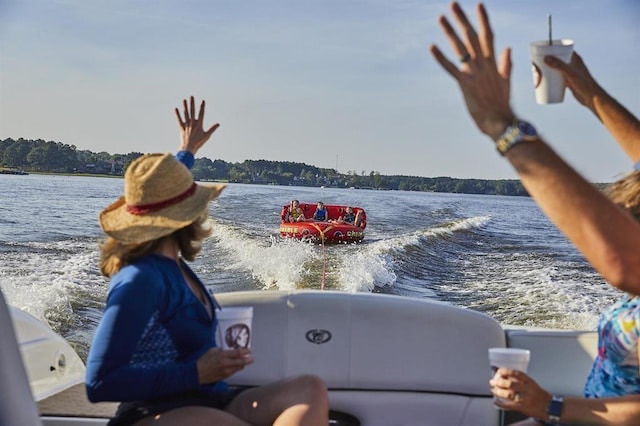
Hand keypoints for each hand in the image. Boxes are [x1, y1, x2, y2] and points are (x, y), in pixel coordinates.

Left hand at [175, 96, 219, 154]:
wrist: (189, 148)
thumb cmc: (199, 142)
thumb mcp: (207, 136)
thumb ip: (212, 129)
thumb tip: (218, 124)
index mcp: (199, 124)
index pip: (201, 113)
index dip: (202, 107)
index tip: (203, 101)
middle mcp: (192, 123)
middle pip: (192, 111)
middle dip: (192, 103)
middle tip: (191, 96)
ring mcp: (186, 125)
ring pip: (185, 114)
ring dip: (185, 106)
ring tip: (184, 100)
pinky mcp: (182, 127)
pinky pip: (179, 119)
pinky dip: (177, 114)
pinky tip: (176, 108)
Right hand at [196, 347, 253, 383]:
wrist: (197, 373)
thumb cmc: (203, 361)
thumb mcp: (212, 350)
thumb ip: (221, 350)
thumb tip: (227, 350)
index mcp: (223, 356)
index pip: (238, 353)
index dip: (246, 351)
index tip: (250, 350)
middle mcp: (226, 364)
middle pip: (241, 362)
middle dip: (248, 360)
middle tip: (252, 358)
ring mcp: (226, 372)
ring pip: (238, 368)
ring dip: (243, 365)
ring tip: (245, 362)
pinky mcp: (224, 377)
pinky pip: (233, 372)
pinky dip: (236, 369)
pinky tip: (236, 367)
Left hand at [429, 2, 513, 139]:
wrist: (499, 120)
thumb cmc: (501, 103)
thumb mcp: (505, 81)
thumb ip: (505, 64)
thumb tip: (508, 48)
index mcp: (492, 62)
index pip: (488, 35)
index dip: (483, 19)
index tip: (479, 4)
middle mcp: (483, 64)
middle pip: (472, 36)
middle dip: (462, 19)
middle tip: (453, 3)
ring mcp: (474, 73)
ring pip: (461, 48)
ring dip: (450, 32)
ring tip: (441, 18)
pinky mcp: (465, 84)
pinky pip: (451, 68)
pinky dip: (441, 58)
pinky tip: (432, 47)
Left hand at [489, 368, 550, 418]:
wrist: (548, 406)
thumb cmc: (538, 394)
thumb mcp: (531, 383)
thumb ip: (519, 380)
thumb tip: (504, 375)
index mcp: (529, 381)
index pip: (517, 374)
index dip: (507, 371)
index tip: (499, 370)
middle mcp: (527, 389)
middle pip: (511, 384)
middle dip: (499, 382)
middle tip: (492, 381)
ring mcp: (525, 399)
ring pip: (509, 394)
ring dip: (498, 392)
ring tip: (493, 390)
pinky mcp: (522, 407)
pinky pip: (509, 406)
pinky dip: (501, 404)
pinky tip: (496, 402)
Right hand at [544, 52, 604, 111]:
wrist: (592, 97)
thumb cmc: (583, 83)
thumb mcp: (570, 73)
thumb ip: (559, 65)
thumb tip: (545, 58)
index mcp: (575, 58)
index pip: (562, 50)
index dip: (552, 50)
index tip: (541, 52)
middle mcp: (573, 64)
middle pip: (557, 60)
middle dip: (546, 62)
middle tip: (536, 65)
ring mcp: (571, 73)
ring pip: (556, 70)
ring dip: (548, 71)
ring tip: (538, 74)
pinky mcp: (569, 82)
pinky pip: (558, 79)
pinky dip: (551, 80)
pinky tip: (544, 82)